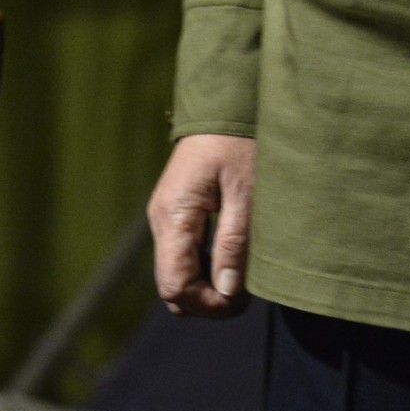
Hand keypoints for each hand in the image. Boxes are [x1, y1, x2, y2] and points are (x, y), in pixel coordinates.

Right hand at [147, 133, 255, 318]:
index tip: (243, 301)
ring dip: (206, 287)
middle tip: (246, 295)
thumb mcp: (248, 195)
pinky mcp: (175, 214)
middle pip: (170, 286)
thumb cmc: (241, 145)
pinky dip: (204, 269)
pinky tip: (231, 260)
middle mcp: (161, 221)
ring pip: (175, 274)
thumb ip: (234, 244)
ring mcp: (165, 218)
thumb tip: (228, 291)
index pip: (175, 284)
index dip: (207, 304)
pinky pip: (181, 257)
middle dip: (206, 301)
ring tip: (243, 277)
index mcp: (173, 216)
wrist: (226, 106)